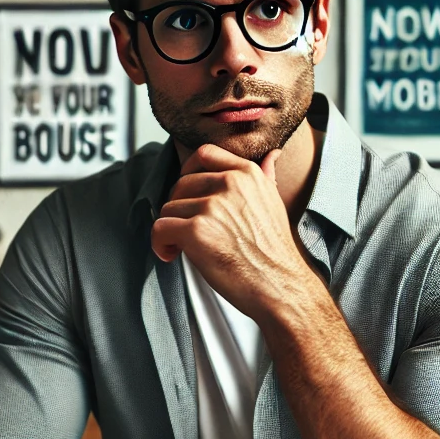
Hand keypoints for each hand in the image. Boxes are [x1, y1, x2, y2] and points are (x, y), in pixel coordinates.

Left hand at [151, 144, 309, 318]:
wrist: (279, 284)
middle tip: (186, 231)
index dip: (188, 171)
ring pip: (169, 208)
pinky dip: (160, 243)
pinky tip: (171, 254)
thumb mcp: (274, 203)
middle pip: (181, 184)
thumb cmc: (274, 251)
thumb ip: (265, 176)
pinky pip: (160, 228)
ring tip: (184, 247)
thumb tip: (272, 154)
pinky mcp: (196, 230)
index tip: (186, 190)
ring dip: (171, 229)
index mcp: (247, 174)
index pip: (204, 154)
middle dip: (179, 208)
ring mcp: (212, 206)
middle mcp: (230, 184)